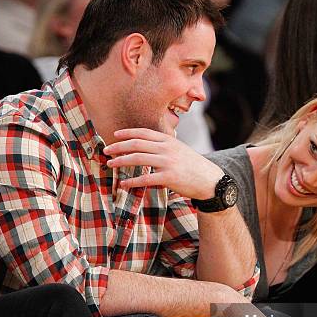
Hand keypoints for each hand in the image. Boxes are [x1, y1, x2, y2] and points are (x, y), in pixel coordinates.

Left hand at [103, 128, 223, 198]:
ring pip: (138, 159)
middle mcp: (166, 149)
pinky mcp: (169, 177)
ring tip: (110, 164)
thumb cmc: (193, 166)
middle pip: (136, 144)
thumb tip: (147, 146)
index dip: (127, 133)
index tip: (115, 136)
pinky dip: (132, 181)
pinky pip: (145, 179)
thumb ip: (164, 146)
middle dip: (118, 146)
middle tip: (106, 150)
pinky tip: (123, 184)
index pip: (143, 133)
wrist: (210, 180)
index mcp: (168, 140)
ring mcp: (167, 162)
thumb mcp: (179, 150)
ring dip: (121, 161)